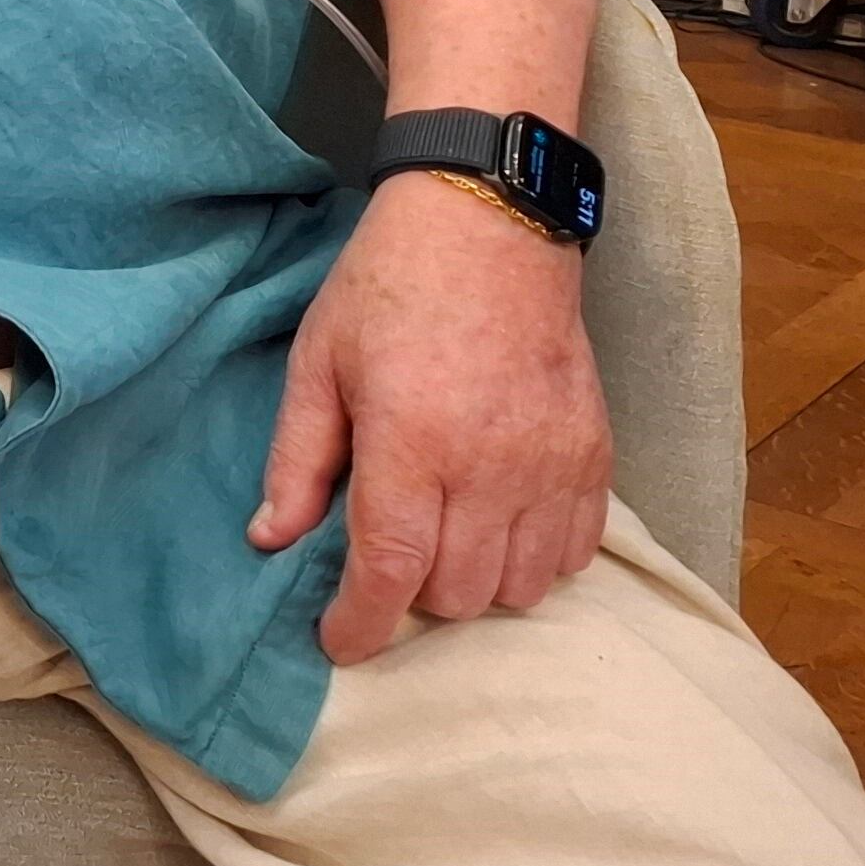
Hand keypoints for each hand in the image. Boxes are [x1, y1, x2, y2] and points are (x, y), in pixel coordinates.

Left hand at [252, 172, 609, 663]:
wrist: (488, 223)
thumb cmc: (388, 288)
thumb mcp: (317, 363)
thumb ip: (297, 459)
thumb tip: (269, 539)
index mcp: (412, 443)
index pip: (392, 572)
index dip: (360, 625)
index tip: (339, 641)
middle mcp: (491, 467)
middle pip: (457, 593)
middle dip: (410, 595)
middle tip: (386, 555)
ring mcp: (553, 465)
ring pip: (521, 587)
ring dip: (475, 583)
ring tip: (443, 539)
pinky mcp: (595, 455)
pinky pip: (576, 553)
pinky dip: (537, 561)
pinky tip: (501, 527)